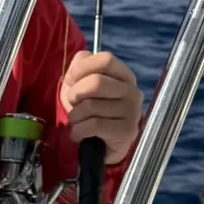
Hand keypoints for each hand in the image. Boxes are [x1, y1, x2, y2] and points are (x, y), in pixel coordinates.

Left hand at [59, 51, 142, 165]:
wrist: (97, 143)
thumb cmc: (89, 108)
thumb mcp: (81, 82)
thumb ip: (81, 65)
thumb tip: (79, 64)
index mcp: (124, 75)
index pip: (106, 59)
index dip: (81, 68)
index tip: (70, 80)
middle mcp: (132, 91)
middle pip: (96, 82)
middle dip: (75, 95)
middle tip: (73, 105)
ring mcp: (133, 112)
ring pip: (91, 106)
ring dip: (75, 116)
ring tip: (78, 122)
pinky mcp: (127, 131)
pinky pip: (94, 125)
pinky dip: (78, 131)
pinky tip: (79, 134)